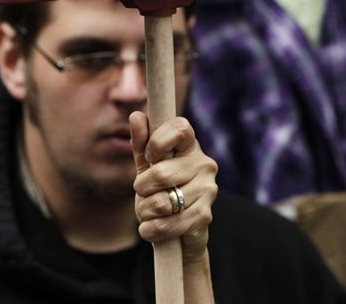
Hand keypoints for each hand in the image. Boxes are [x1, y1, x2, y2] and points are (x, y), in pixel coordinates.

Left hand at [129, 112, 217, 264]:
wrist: (178, 229)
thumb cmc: (161, 190)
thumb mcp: (147, 166)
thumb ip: (142, 142)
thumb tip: (137, 115)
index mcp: (190, 146)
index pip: (180, 128)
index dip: (157, 142)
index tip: (150, 157)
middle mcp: (205, 164)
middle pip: (161, 173)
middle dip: (142, 188)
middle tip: (143, 192)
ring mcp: (208, 191)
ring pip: (162, 202)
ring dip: (145, 211)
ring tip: (148, 211)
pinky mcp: (205, 216)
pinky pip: (168, 224)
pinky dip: (151, 229)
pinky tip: (150, 227)